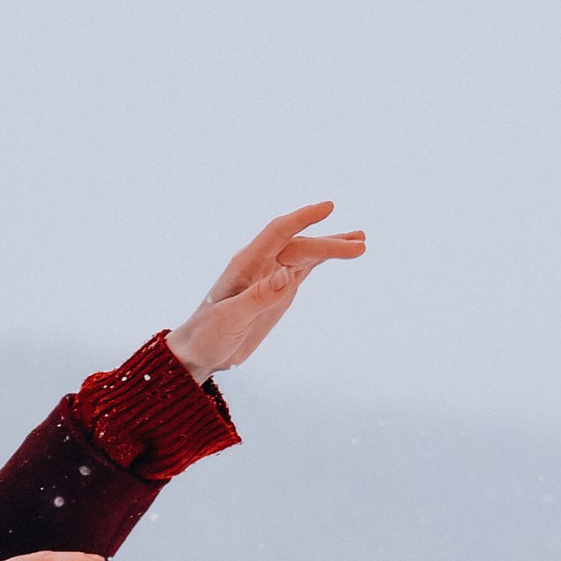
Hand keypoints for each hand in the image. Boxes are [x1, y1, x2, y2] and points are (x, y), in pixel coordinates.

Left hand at [166, 201, 363, 379]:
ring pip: (305, 253)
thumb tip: (287, 274)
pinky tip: (341, 253)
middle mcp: (260, 265)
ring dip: (331, 247)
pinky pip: (304, 268)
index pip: (278, 232)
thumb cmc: (207, 335)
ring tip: (361, 242)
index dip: (302, 218)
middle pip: (300, 245)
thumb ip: (258, 297)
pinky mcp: (278, 291)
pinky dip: (323, 259)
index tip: (328, 208)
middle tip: (360, 245)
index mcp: (245, 264)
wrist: (199, 352)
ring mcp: (271, 276)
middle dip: (329, 243)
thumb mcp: (230, 319)